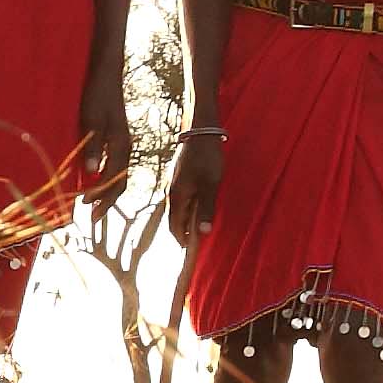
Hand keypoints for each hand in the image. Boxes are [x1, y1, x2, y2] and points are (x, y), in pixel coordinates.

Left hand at [80, 67, 134, 208]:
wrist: (105, 75)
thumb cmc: (96, 95)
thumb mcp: (91, 120)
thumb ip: (93, 147)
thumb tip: (92, 174)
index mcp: (121, 144)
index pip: (114, 179)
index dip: (101, 196)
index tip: (87, 209)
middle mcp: (125, 147)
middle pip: (121, 182)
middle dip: (107, 201)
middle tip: (92, 217)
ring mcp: (122, 143)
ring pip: (119, 175)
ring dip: (107, 192)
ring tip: (93, 204)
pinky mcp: (117, 138)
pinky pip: (116, 165)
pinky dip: (107, 179)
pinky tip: (96, 181)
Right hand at [164, 123, 226, 246]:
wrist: (201, 131)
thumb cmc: (207, 158)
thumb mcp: (211, 185)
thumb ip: (206, 208)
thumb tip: (203, 232)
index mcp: (177, 196)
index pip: (175, 226)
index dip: (182, 240)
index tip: (191, 251)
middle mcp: (172, 192)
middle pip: (175, 219)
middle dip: (183, 232)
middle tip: (195, 244)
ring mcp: (174, 183)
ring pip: (178, 209)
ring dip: (186, 220)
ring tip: (197, 228)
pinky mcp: (179, 177)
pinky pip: (181, 199)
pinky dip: (187, 208)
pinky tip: (197, 208)